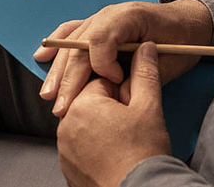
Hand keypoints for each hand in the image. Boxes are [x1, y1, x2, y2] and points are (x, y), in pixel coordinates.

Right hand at [33, 0, 212, 116]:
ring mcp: (100, 18)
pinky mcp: (96, 25)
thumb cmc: (181, 41)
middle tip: (62, 106)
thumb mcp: (170, 58)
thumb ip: (142, 71)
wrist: (186, 23)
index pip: (100, 39)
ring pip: (71, 43)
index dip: (102, 64)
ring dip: (58, 70)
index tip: (116, 82)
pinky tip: (41, 58)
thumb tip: (117, 85)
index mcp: (128, 16)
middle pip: (79, 45)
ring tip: (48, 94)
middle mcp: (108, 14)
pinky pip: (71, 33)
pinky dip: (57, 46)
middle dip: (68, 78)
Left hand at [57, 42, 170, 186]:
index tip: (134, 101)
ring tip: (125, 139)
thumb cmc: (143, 154)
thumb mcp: (148, 106)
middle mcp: (65, 124)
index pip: (100, 79)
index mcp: (81, 104)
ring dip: (102, 123)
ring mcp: (64, 147)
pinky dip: (94, 143)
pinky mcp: (68, 166)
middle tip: (132, 123)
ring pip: (85, 121)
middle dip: (111, 105)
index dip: (122, 88)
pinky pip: (80, 143)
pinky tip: (114, 151)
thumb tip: (145, 48)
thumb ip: (144, 71)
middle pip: (90, 99)